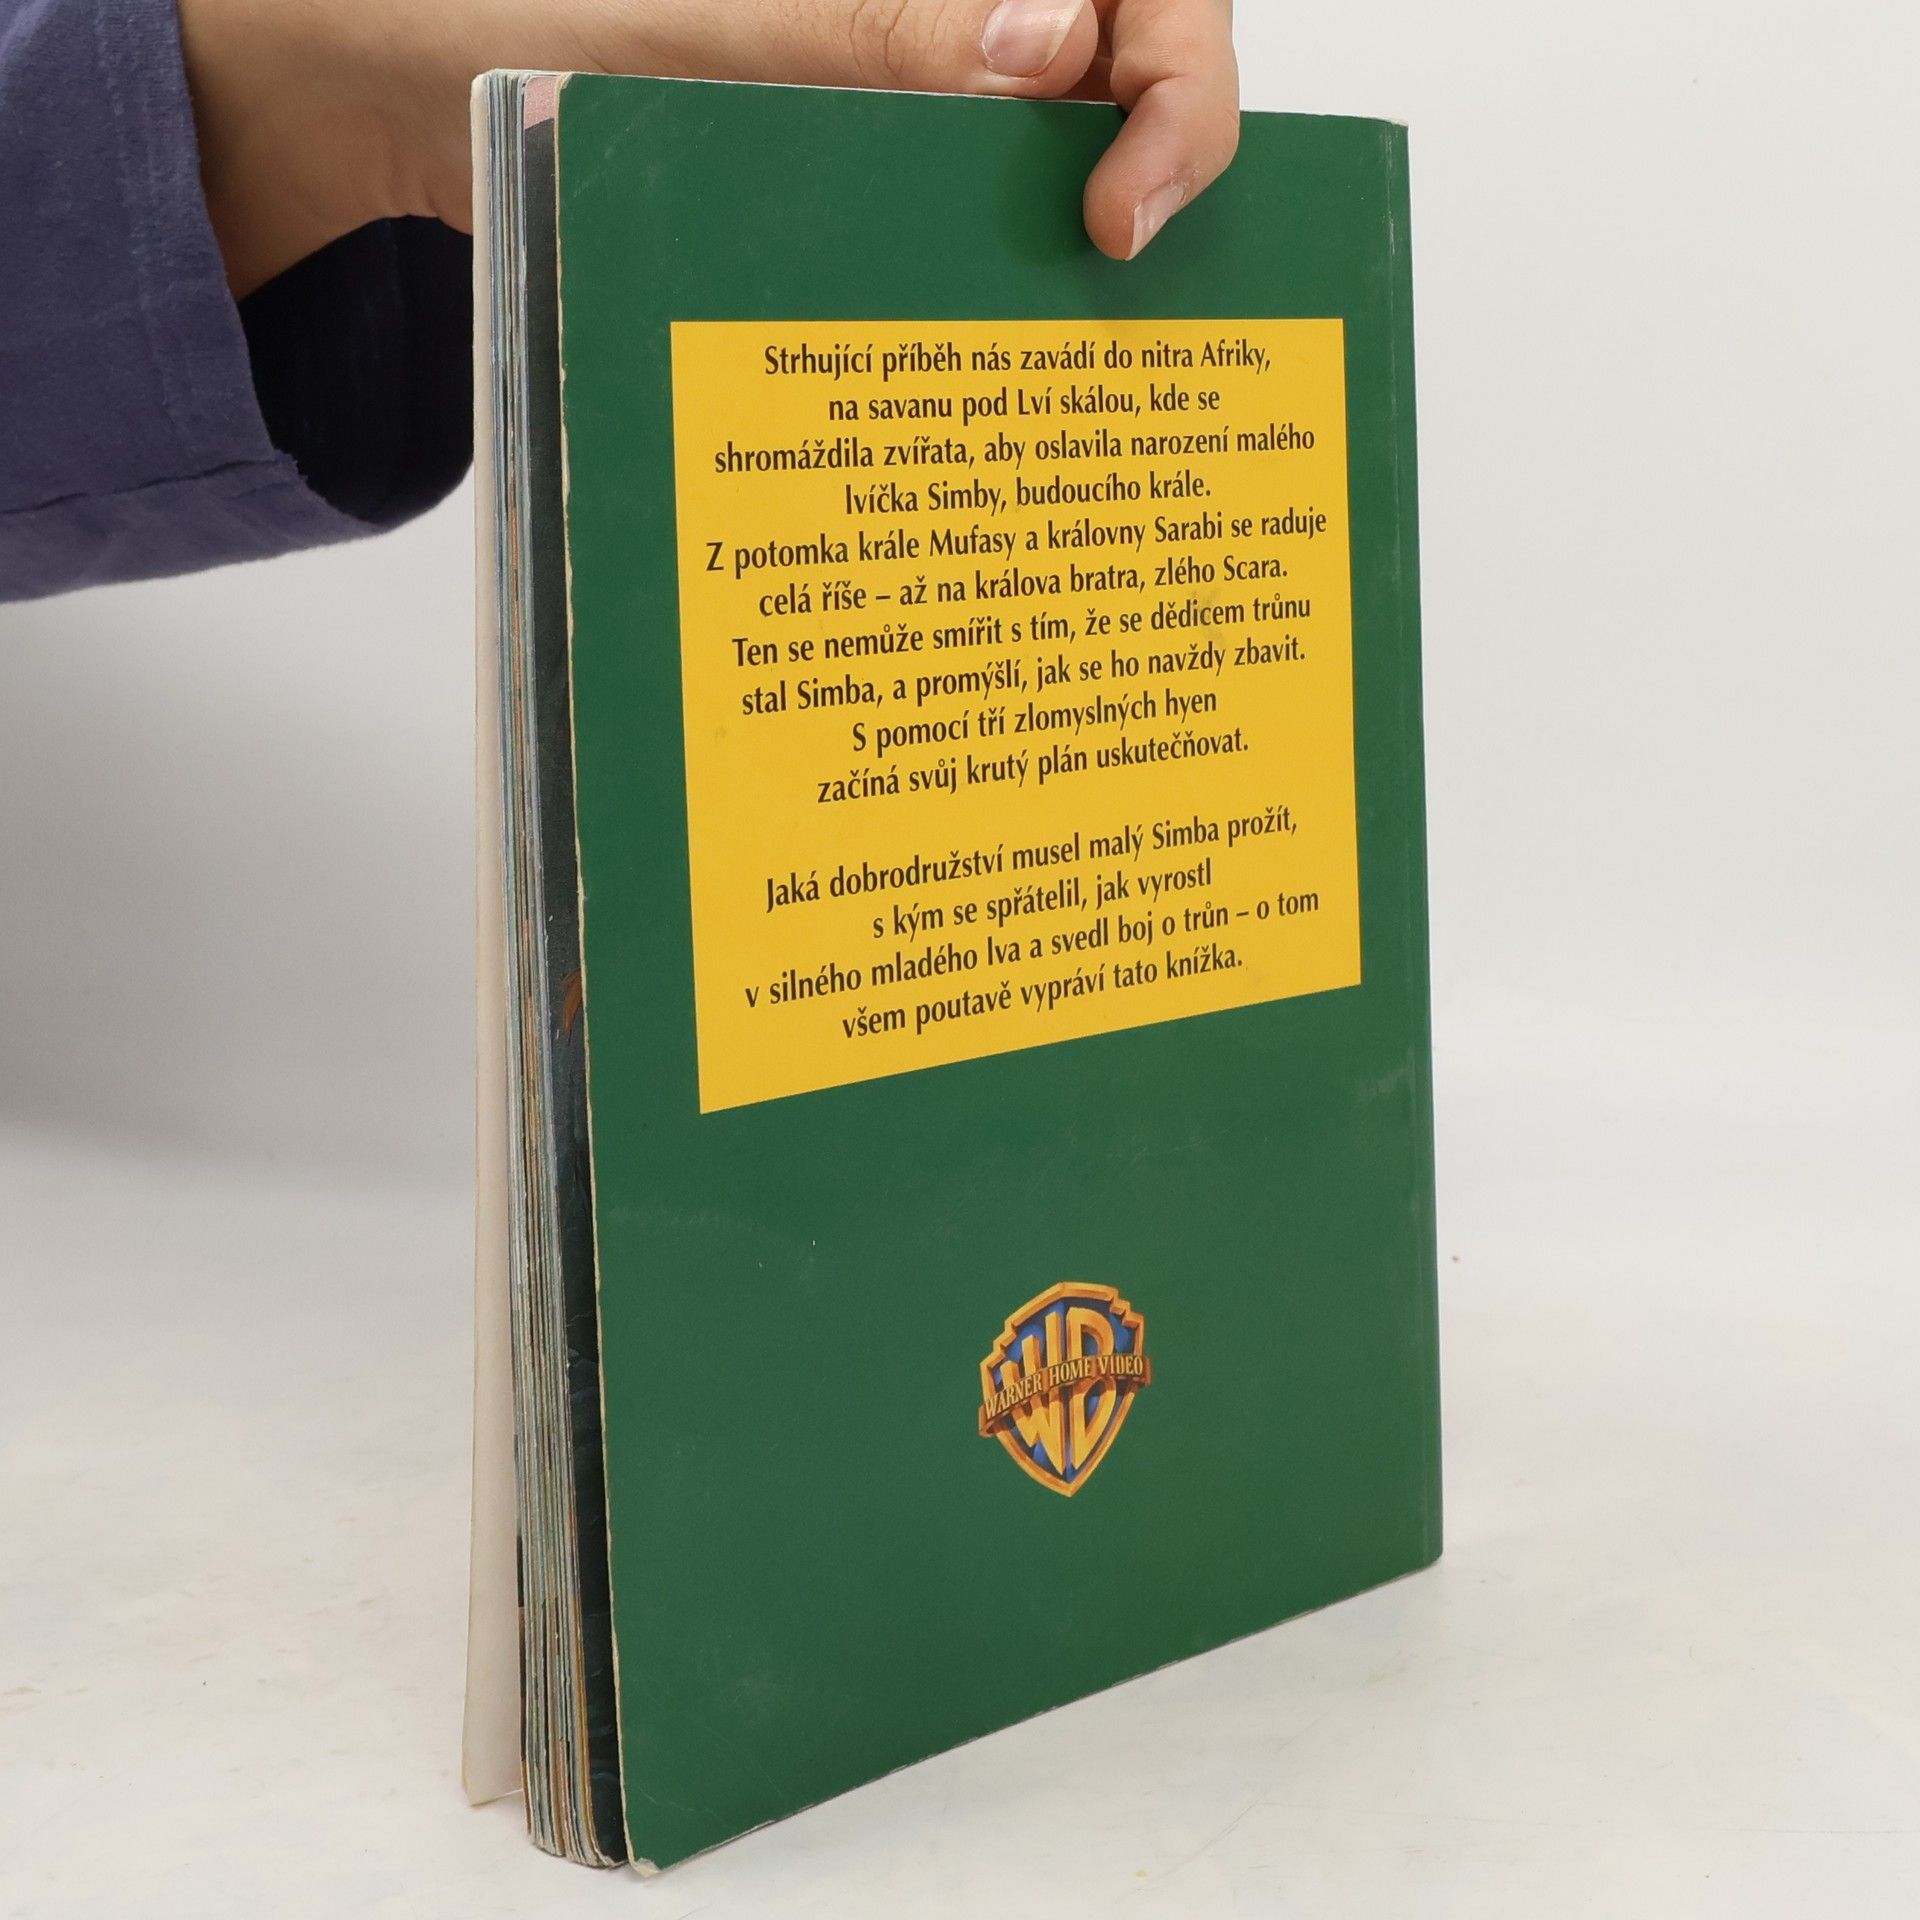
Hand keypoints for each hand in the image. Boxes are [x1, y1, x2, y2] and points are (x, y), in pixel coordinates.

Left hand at [177, 0, 1238, 295]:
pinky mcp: (860, 136)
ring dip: (1077, 221)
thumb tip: (1051, 49)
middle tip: (1110, 271)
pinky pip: (968, 188)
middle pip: (1127, 46)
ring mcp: (899, 65)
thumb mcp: (692, 25)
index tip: (1120, 206)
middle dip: (1157, 153)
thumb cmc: (495, 10)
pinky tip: (984, 327)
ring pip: (1057, 131)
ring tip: (1065, 323)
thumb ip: (865, 30)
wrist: (391, 90)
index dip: (1177, 72)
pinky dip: (995, 257)